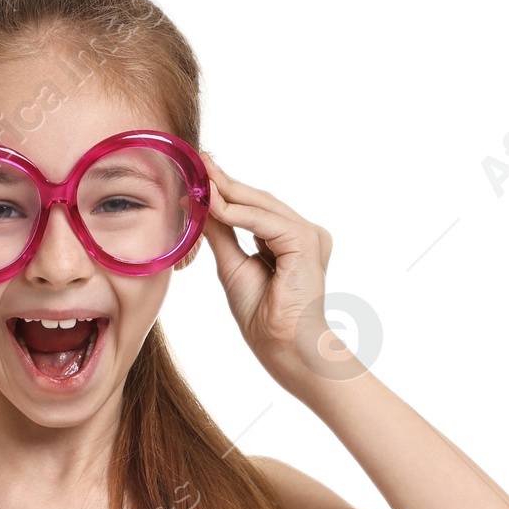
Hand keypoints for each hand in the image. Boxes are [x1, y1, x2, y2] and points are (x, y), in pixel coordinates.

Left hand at [199, 153, 336, 390]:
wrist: (283, 346)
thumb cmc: (262, 317)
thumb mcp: (232, 266)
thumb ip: (221, 234)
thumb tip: (199, 205)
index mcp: (290, 240)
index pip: (254, 208)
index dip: (226, 190)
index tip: (199, 172)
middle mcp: (304, 233)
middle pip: (259, 201)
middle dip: (225, 182)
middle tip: (198, 162)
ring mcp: (310, 235)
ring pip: (261, 206)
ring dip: (228, 193)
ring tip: (199, 179)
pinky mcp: (306, 241)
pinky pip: (265, 221)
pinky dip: (238, 213)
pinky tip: (214, 205)